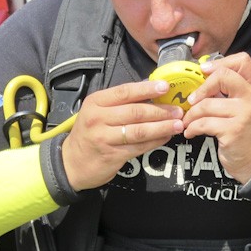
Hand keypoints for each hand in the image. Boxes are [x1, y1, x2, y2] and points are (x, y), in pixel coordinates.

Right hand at [62, 79, 184, 190]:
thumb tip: (153, 94)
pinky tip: (165, 137)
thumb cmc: (90, 132)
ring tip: (178, 124)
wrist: (71, 163)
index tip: (165, 87)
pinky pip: (139, 147)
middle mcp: (98, 118)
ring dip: (162, 127)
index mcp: (96, 102)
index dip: (147, 89)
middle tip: (178, 110)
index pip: (125, 92)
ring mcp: (104, 138)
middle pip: (135, 112)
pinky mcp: (112, 155)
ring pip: (139, 131)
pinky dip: (155, 141)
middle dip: (160, 111)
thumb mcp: (98, 111)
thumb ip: (120, 103)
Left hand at [182, 52, 250, 183]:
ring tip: (187, 121)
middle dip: (201, 87)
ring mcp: (244, 114)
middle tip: (192, 100)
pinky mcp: (233, 131)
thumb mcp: (245, 105)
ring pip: (207, 104)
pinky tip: (190, 132)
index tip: (204, 71)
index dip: (220, 61)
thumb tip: (201, 77)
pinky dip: (192, 128)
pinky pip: (203, 123)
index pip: (243, 60)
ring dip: (191, 114)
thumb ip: (230, 91)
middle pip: (223, 76)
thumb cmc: (246, 130)